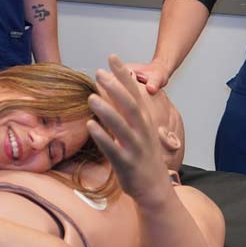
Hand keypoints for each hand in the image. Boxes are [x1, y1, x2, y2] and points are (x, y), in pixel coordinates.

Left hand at [87, 55, 173, 205]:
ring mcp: (135, 148)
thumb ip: (125, 110)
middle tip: (99, 72)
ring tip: (91, 97)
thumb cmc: (143, 156)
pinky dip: (103, 137)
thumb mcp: (138, 130)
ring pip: (122, 127)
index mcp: (144, 121)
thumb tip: (110, 87)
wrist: (155, 189)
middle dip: (116, 88)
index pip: (135, 92)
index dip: (124, 74)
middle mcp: (142, 131)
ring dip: (107, 111)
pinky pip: (114, 149)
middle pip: (130, 105)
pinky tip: (90, 126)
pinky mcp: (127, 164)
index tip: (112, 57)